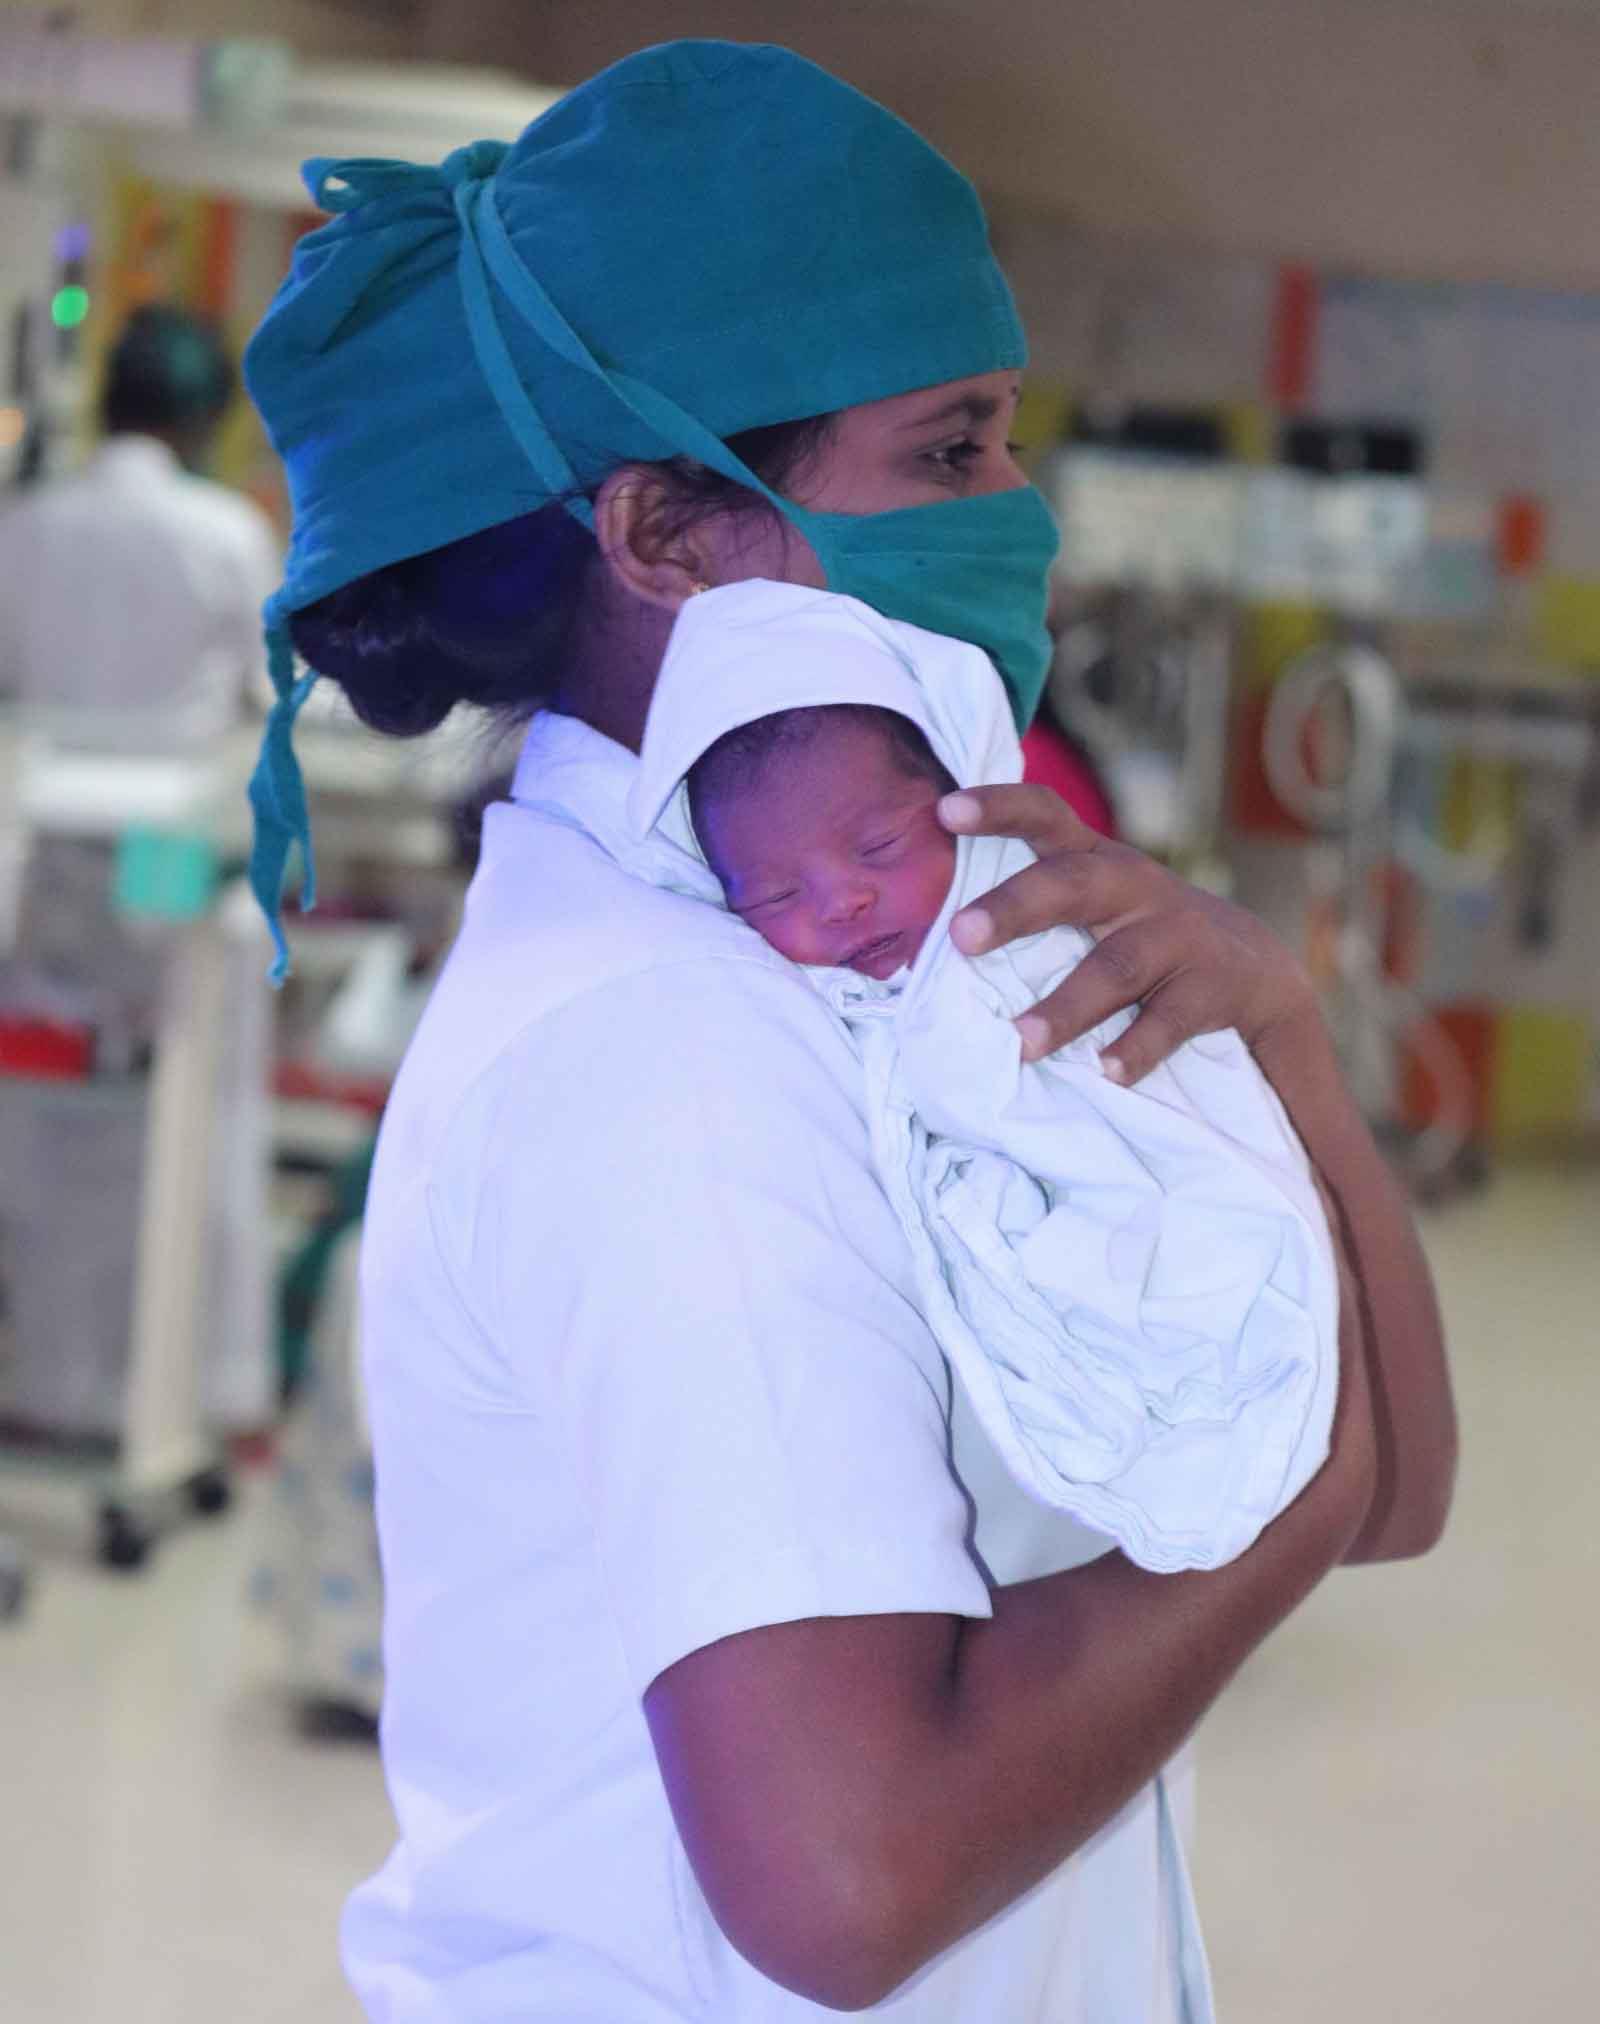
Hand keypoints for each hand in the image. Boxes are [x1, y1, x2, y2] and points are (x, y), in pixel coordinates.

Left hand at [938, 785, 1320, 1082]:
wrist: (1256, 971)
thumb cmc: (1139, 935)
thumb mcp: (1096, 903)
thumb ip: (1034, 901)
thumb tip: (921, 936)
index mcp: (1096, 862)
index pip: (1044, 817)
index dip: (996, 806)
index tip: (942, 809)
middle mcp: (1135, 889)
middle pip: (1073, 885)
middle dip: (1015, 908)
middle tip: (960, 937)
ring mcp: (1178, 937)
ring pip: (1117, 965)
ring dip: (1068, 1005)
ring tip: (1022, 1041)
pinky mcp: (1210, 989)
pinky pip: (1170, 1021)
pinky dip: (1137, 1047)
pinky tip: (1107, 1072)